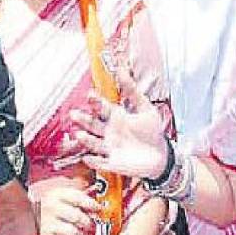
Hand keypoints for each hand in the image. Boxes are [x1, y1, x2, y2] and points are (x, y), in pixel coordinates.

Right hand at [31, 177, 101, 234]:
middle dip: (88, 223)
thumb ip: (76, 195)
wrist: (25, 215)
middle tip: (90, 225)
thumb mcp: (59, 194)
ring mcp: (48, 224)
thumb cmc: (48, 205)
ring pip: (74, 232)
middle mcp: (52, 208)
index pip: (78, 198)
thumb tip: (96, 204)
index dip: (91, 204)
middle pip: (78, 217)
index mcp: (57, 195)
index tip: (98, 209)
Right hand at [71, 65, 168, 179]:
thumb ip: (133, 91)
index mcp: (117, 117)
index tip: (89, 95)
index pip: (102, 108)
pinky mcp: (112, 163)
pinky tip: (88, 158)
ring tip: (80, 134)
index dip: (95, 102)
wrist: (160, 157)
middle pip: (93, 124)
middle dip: (84, 119)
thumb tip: (122, 70)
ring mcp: (109, 148)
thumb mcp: (145, 108)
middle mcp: (109, 132)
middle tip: (75, 114)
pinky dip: (94, 161)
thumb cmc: (152, 132)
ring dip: (86, 139)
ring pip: (93, 143)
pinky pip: (100, 163)